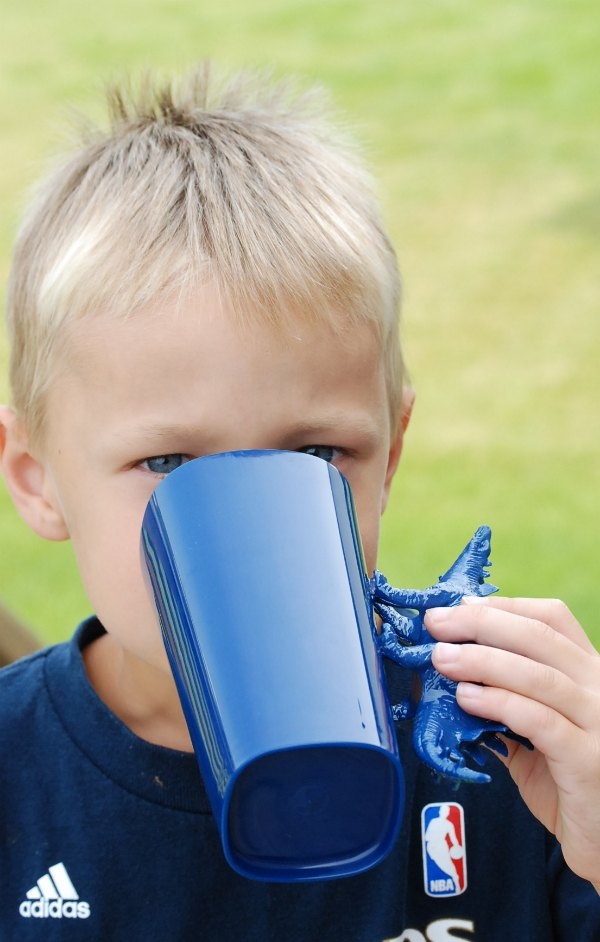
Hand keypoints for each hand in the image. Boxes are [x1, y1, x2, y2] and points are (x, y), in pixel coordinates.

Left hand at [426, 596, 599, 889]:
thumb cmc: (567, 785)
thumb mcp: (534, 732)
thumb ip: (504, 700)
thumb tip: (447, 669)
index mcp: (589, 672)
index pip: (552, 619)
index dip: (503, 607)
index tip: (458, 606)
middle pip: (540, 637)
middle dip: (481, 623)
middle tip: (436, 624)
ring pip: (539, 675)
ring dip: (481, 661)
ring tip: (441, 659)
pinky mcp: (589, 759)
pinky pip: (540, 721)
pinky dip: (499, 703)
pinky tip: (466, 698)